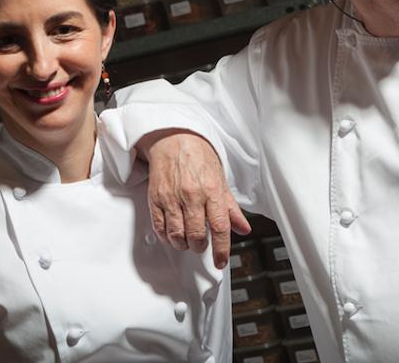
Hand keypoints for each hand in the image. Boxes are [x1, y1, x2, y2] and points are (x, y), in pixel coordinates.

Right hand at [136, 129, 250, 268]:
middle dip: (200, 247)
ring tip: (188, 240)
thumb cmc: (198, 156)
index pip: (220, 228)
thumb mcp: (220, 180)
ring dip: (183, 244)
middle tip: (202, 244)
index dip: (221, 250)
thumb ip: (231, 208)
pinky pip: (160, 227)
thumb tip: (242, 227)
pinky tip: (173, 234)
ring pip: (177, 235)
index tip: (220, 261)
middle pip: (196, 235)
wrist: (173, 138)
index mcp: (211, 191)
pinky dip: (167, 237)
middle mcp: (191, 196)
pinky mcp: (156, 199)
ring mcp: (172, 198)